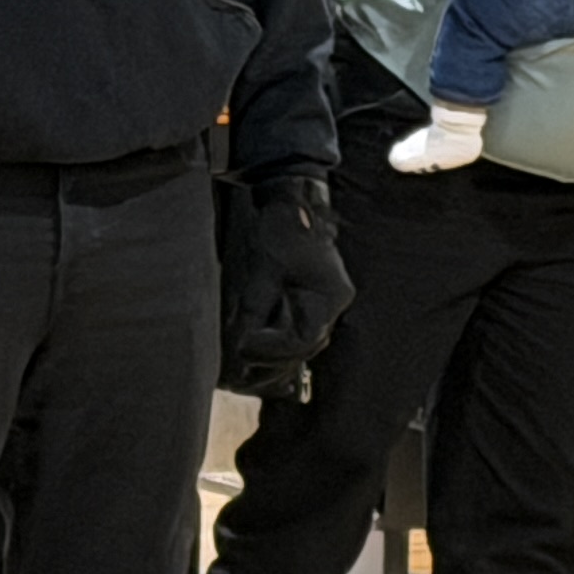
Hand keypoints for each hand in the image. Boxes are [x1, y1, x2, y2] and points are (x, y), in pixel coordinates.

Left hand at [224, 175, 353, 396]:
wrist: (292, 204)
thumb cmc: (281, 231)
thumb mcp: (263, 270)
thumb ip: (255, 308)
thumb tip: (241, 342)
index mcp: (330, 294)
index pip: (304, 338)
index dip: (272, 348)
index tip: (244, 345)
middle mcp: (334, 304)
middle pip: (306, 346)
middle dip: (272, 358)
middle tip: (239, 363)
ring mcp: (327, 304)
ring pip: (303, 343)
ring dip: (275, 357)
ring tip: (244, 368)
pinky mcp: (314, 303)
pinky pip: (299, 332)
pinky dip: (279, 344)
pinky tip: (256, 355)